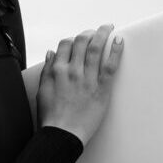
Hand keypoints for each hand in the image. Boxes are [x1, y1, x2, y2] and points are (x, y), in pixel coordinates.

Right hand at [37, 23, 121, 146]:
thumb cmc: (51, 116)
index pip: (66, 44)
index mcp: (57, 70)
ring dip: (103, 33)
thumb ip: (47, 69)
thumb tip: (51, 52)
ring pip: (96, 48)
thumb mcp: (42, 90)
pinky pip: (110, 66)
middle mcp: (72, 71)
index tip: (79, 39)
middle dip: (89, 32)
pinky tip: (119, 41)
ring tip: (109, 27)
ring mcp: (88, 79)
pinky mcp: (101, 89)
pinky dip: (116, 51)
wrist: (62, 135)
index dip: (73, 39)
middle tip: (97, 30)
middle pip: (82, 41)